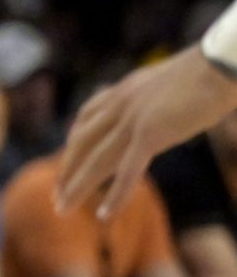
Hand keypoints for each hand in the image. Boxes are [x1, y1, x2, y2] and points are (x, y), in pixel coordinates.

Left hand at [60, 46, 236, 218]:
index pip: (86, 119)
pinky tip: (104, 215)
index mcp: (125, 90)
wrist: (224, 61)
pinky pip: (127, 170)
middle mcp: (121, 103)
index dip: (73, 144)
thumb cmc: (212, 69)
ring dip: (76, 186)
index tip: (66, 163)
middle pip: (81, 142)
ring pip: (94, 159)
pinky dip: (115, 195)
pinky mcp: (151, 132)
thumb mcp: (172, 83)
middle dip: (66, 170)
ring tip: (62, 209)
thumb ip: (158, 99)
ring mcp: (133, 118)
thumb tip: (164, 110)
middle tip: (57, 196)